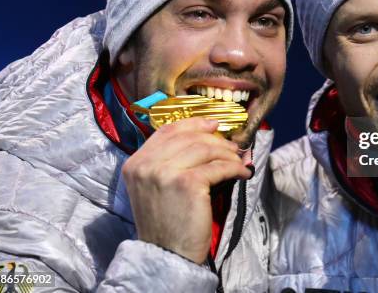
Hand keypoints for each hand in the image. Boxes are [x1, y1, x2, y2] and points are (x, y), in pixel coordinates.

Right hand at [121, 117, 251, 263]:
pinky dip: (234, 168)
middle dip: (215, 139)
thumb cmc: (165, 222)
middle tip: (232, 146)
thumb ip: (168, 161)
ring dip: (227, 153)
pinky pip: (218, 166)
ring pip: (205, 149)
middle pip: (188, 137)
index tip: (212, 124)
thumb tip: (205, 137)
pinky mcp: (187, 183)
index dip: (192, 123)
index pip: (166, 130)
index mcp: (135, 163)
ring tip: (237, 160)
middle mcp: (146, 165)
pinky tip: (242, 172)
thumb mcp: (155, 186)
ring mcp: (165, 173)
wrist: (166, 254)